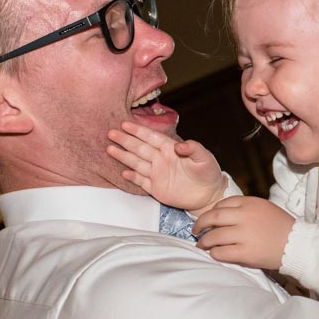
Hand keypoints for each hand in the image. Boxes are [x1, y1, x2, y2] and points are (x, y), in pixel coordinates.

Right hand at [107, 121, 225, 213]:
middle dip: (125, 140)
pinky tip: (123, 172)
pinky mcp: (156, 188)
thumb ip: (193, 149)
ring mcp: (157, 174)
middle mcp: (161, 159)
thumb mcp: (205, 158)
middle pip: (139, 148)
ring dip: (124, 156)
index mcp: (170, 149)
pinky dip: (132, 177)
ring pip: (137, 163)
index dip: (138, 131)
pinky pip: (141, 181)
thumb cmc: (208, 173)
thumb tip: (180, 145)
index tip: (125, 124)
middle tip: (111, 133)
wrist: (209, 194)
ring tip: (110, 149)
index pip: (151, 137)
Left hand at [194, 196, 294, 269]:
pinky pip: (221, 253)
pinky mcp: (246, 253)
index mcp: (250, 203)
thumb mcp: (263, 208)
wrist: (298, 244)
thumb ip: (244, 209)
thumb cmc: (281, 227)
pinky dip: (215, 253)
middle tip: (195, 230)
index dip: (211, 212)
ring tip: (202, 244)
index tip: (208, 219)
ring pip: (214, 236)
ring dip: (204, 241)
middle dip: (200, 224)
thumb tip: (220, 215)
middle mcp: (245, 217)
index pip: (221, 204)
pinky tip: (215, 254)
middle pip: (212, 217)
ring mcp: (244, 235)